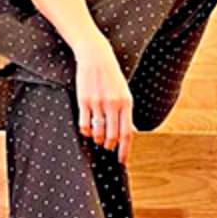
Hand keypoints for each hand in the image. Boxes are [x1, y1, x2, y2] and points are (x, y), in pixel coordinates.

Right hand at [72, 35, 136, 164]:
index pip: (127, 133)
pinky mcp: (84, 100)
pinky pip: (84, 124)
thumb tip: (132, 132)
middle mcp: (113, 104)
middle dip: (110, 146)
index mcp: (126, 103)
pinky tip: (87, 131)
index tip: (122, 161)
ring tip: (98, 139)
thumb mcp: (124, 93)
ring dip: (98, 140)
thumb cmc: (111, 76)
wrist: (96, 56)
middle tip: (108, 147)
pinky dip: (86, 132)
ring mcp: (98, 103)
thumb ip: (126, 113)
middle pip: (113, 136)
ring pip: (98, 132)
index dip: (125, 150)